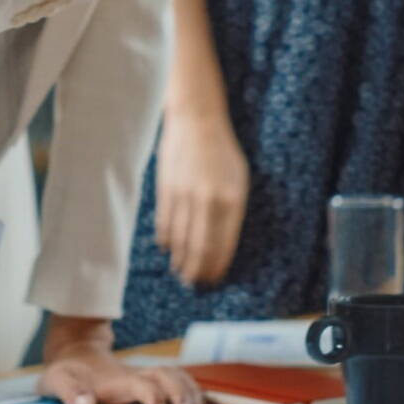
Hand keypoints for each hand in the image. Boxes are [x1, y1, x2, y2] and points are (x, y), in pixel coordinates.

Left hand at [36, 315, 204, 403]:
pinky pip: (177, 380)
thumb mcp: (59, 380)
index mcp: (118, 379)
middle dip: (182, 392)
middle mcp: (137, 375)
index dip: (153, 397)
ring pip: (176, 375)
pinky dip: (192, 390)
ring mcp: (145, 377)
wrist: (75, 354)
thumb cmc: (68, 372)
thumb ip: (71, 392)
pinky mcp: (149, 382)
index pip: (142, 384)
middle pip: (167, 375)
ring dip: (190, 391)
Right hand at [154, 104, 249, 285]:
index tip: (214, 279)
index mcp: (231, 200)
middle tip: (195, 282)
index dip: (217, 266)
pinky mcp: (166, 190)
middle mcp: (207, 201)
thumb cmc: (222, 151)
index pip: (222, 245)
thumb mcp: (239, 180)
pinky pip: (164, 224)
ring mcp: (184, 196)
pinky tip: (168, 249)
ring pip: (179, 239)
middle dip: (197, 270)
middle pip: (199, 248)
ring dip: (180, 260)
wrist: (196, 121)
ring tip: (181, 271)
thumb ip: (233, 211)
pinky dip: (166, 241)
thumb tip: (222, 242)